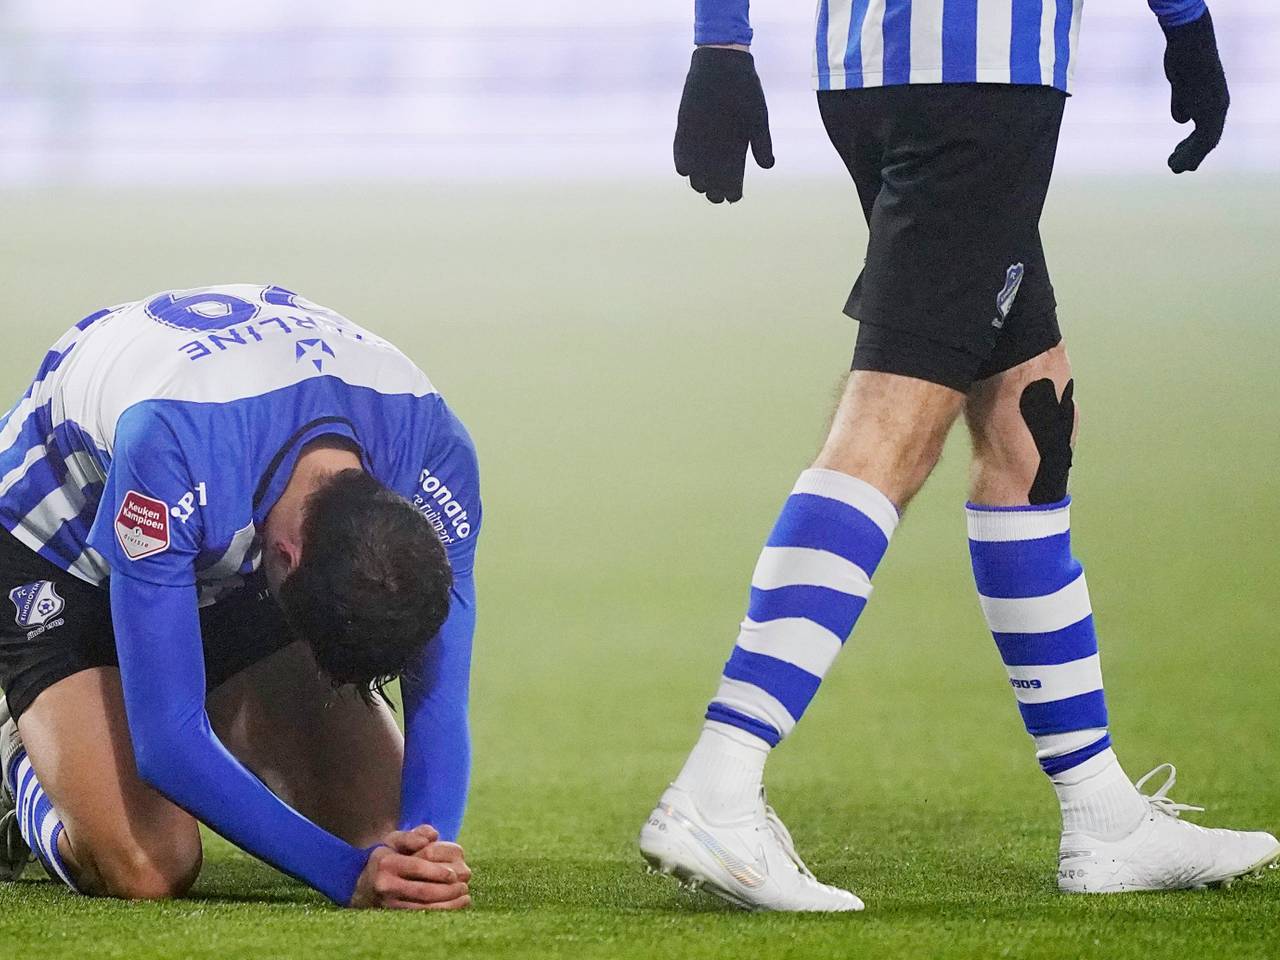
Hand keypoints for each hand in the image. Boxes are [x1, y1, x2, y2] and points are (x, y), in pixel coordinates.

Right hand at [349, 826, 470, 909]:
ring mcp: (388, 904)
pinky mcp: (394, 916)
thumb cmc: (387, 857)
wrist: (364, 885)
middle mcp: (385, 884)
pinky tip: (458, 905)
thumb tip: (432, 836)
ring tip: (465, 894)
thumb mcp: (395, 840)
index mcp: (386, 861)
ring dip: (448, 903)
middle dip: (448, 889)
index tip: (455, 873)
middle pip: (423, 890)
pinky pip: (422, 917)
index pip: (417, 866)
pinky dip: (442, 912)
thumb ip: (414, 835)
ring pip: (424, 908)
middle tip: (464, 885)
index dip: (438, 871)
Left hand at [675, 47, 773, 202]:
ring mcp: (700, 140)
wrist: (723, 64)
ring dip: (697, 180)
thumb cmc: (745, 89)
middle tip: (716, 192)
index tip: (733, 197)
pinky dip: (682, 163)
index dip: (733, 192)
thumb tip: (769, 166)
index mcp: (737, 148)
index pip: (734, 180)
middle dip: (714, 191)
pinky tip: (685, 169)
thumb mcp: (758, 117)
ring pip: (695, 172)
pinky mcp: (684, 129)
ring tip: (701, 181)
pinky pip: (679, 152)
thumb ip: (762, 143)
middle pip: (713, 181)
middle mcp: (717, 149)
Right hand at [1161, 9, 1228, 172]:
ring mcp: (1215, 110)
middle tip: (1175, 165)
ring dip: (1189, 158)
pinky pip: (1202, 141)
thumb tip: (1182, 121)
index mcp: (1214, 99)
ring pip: (1206, 143)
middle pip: (1208, 138)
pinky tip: (1175, 161)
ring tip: (1173, 167)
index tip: (1177, 150)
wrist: (1191, 47)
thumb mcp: (1182, 84)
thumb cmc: (1185, 58)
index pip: (1206, 127)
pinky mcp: (1208, 112)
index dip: (1192, 142)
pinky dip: (1189, 155)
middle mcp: (1218, 106)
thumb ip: (1182, 102)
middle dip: (1191, 153)